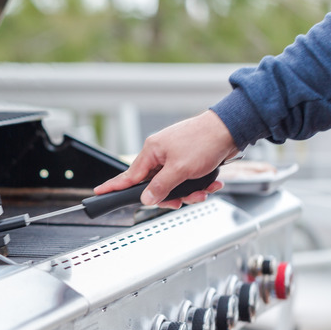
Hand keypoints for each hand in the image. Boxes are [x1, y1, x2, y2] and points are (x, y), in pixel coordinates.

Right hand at [93, 110, 238, 207]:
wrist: (230, 129)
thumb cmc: (204, 140)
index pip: (128, 175)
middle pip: (154, 184)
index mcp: (152, 151)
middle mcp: (160, 153)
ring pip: (172, 183)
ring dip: (188, 191)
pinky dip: (198, 184)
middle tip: (181, 200)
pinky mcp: (188, 158)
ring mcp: (174, 155)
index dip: (113, 186)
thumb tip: (146, 198)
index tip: (100, 192)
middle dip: (171, 195)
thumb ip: (160, 186)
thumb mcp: (179, 170)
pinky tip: (210, 183)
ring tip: (203, 190)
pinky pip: (185, 178)